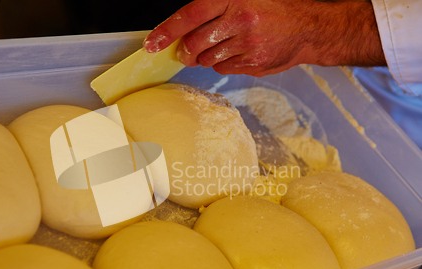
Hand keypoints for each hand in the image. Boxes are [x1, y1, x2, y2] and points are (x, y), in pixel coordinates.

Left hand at [143, 0, 385, 76]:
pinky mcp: (253, 63)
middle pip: (194, 44)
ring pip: (207, 59)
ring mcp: (247, 45)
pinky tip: (237, 53)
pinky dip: (223, 64)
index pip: (190, 15)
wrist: (308, 28)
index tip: (152, 44)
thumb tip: (181, 29)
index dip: (167, 31)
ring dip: (206, 56)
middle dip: (185, 51)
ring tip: (223, 45)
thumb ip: (213, 9)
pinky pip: (223, 69)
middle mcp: (240, 20)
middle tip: (186, 52)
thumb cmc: (272, 9)